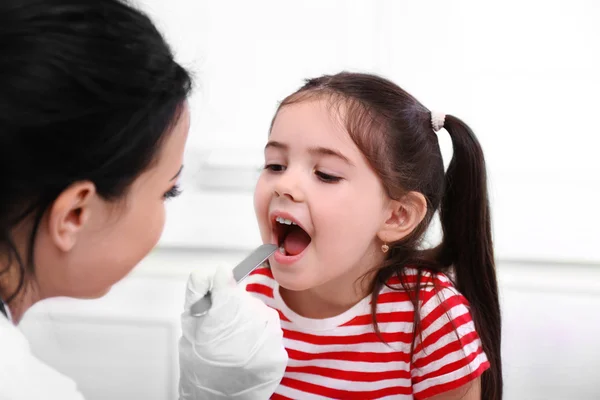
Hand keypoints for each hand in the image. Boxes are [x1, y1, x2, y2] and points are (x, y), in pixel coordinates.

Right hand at [178, 263, 286, 398]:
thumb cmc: (200, 366)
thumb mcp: (190, 328)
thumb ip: (197, 295)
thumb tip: (208, 272)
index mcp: (221, 319)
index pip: (226, 281)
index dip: (221, 280)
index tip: (220, 280)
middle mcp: (248, 327)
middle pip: (243, 298)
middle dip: (232, 306)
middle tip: (221, 327)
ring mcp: (267, 341)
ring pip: (259, 312)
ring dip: (248, 320)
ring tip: (234, 341)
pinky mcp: (279, 353)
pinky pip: (270, 331)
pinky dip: (260, 336)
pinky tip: (247, 350)